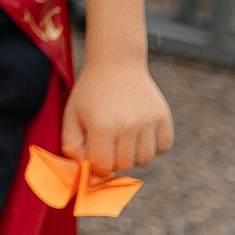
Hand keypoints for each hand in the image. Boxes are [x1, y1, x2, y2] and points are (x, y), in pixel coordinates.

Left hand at [61, 58, 171, 174]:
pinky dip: (153, 145)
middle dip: (114, 159)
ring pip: (145, 160)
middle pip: (125, 166)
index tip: (94, 152)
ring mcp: (148, 121)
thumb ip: (71, 147)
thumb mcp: (71, 116)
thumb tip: (85, 172)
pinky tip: (140, 131)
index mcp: (102, 127)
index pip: (103, 168)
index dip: (96, 164)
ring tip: (124, 136)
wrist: (116, 63)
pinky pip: (163, 147)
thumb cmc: (90, 93)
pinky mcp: (163, 117)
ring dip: (134, 154)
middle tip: (108, 140)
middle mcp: (128, 125)